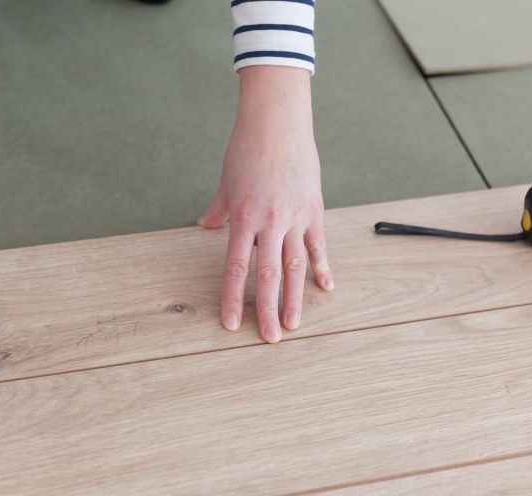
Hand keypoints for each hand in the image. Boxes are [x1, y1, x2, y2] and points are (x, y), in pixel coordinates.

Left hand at [198, 65, 333, 343]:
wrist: (278, 121)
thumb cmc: (247, 149)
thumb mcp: (227, 182)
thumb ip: (218, 209)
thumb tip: (205, 225)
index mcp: (244, 218)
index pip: (236, 268)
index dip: (233, 299)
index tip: (231, 323)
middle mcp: (270, 223)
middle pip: (269, 276)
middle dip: (268, 310)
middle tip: (269, 338)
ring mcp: (295, 217)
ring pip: (296, 266)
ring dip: (296, 298)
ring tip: (295, 324)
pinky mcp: (314, 209)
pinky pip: (318, 245)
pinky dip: (322, 267)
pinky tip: (326, 288)